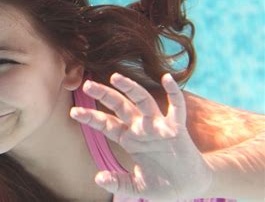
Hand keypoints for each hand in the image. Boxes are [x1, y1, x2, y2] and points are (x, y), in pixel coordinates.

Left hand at [70, 73, 212, 200]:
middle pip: (120, 106)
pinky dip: (173, 92)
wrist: (190, 187)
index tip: (73, 112)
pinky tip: (166, 78)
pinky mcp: (177, 129)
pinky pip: (176, 107)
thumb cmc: (162, 185)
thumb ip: (118, 182)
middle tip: (87, 84)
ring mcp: (159, 126)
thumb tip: (98, 178)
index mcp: (129, 140)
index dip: (91, 117)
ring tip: (115, 77)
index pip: (106, 124)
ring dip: (131, 88)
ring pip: (143, 101)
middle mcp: (141, 128)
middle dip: (104, 94)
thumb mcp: (137, 187)